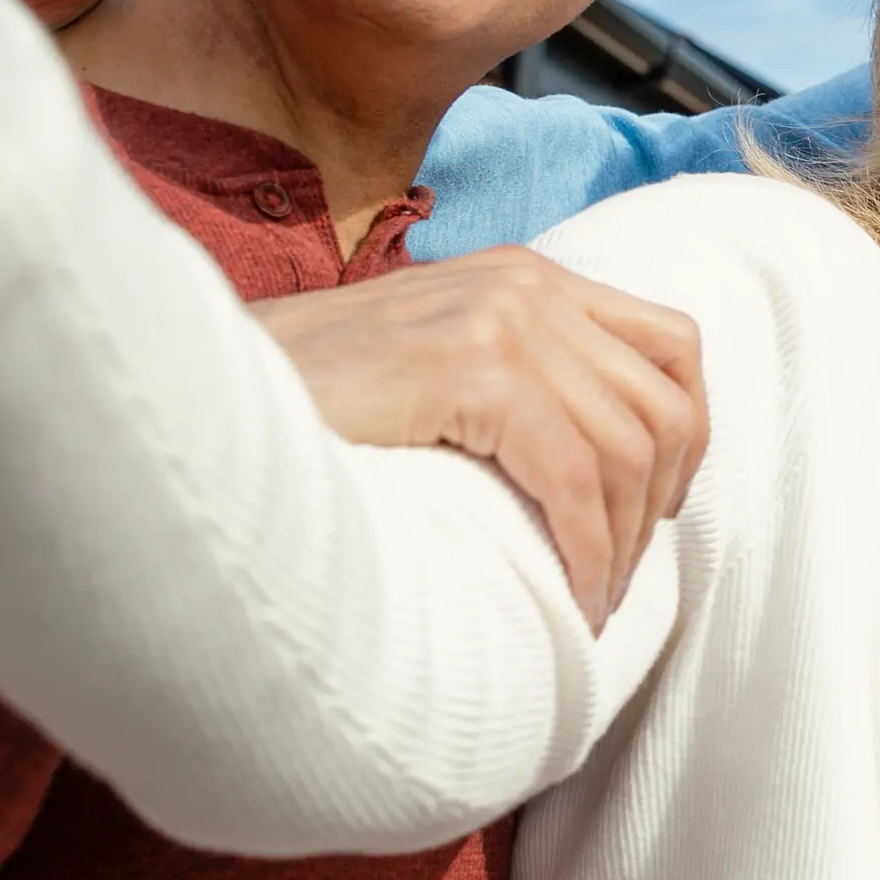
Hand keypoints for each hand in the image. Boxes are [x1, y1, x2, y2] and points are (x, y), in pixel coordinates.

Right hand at [251, 249, 705, 624]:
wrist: (194, 394)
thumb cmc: (298, 406)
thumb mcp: (426, 371)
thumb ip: (509, 387)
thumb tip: (594, 478)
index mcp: (526, 277)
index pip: (672, 344)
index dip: (686, 438)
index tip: (652, 513)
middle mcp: (527, 285)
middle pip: (664, 404)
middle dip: (656, 508)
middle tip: (616, 580)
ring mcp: (503, 318)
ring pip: (630, 447)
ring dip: (622, 544)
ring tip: (590, 602)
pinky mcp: (472, 366)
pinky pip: (575, 476)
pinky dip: (588, 551)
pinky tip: (574, 598)